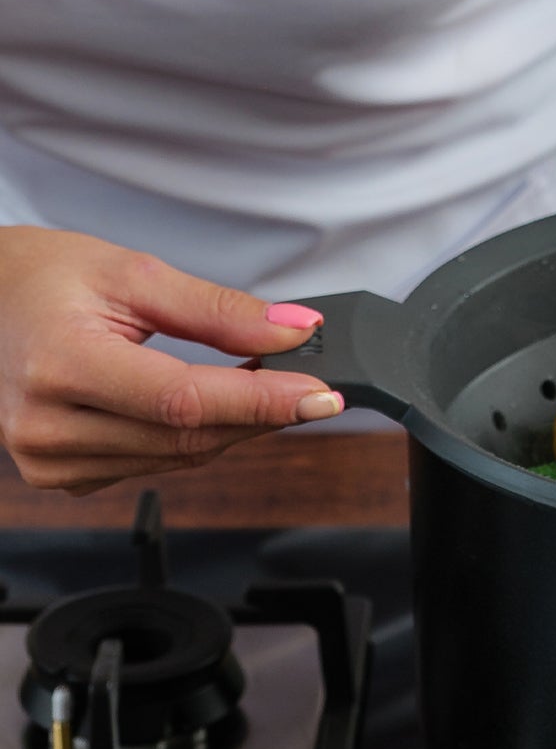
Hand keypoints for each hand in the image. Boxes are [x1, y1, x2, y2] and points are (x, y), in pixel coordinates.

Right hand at [0, 227, 342, 493]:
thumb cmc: (40, 278)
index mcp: (60, 364)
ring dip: (234, 428)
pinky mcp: (59, 475)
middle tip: (309, 385)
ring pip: (177, 459)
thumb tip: (295, 329)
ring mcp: (48, 458)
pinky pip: (152, 464)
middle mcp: (46, 424)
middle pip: (189, 438)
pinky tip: (210, 408)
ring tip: (262, 386)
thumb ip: (219, 310)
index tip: (322, 395)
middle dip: (262, 414)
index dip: (263, 401)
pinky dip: (194, 439)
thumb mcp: (133, 273)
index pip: (185, 402)